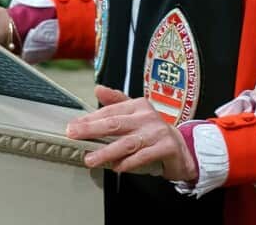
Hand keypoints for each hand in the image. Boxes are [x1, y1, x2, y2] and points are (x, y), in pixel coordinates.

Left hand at [66, 85, 197, 181]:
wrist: (182, 148)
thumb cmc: (153, 132)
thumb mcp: (136, 114)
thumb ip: (116, 102)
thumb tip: (97, 88)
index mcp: (138, 105)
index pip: (110, 111)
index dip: (90, 119)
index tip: (73, 126)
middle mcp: (148, 116)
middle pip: (115, 124)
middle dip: (92, 130)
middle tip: (74, 136)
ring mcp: (158, 132)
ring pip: (127, 142)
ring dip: (106, 151)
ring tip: (91, 159)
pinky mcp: (166, 147)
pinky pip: (143, 156)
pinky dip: (128, 162)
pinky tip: (116, 167)